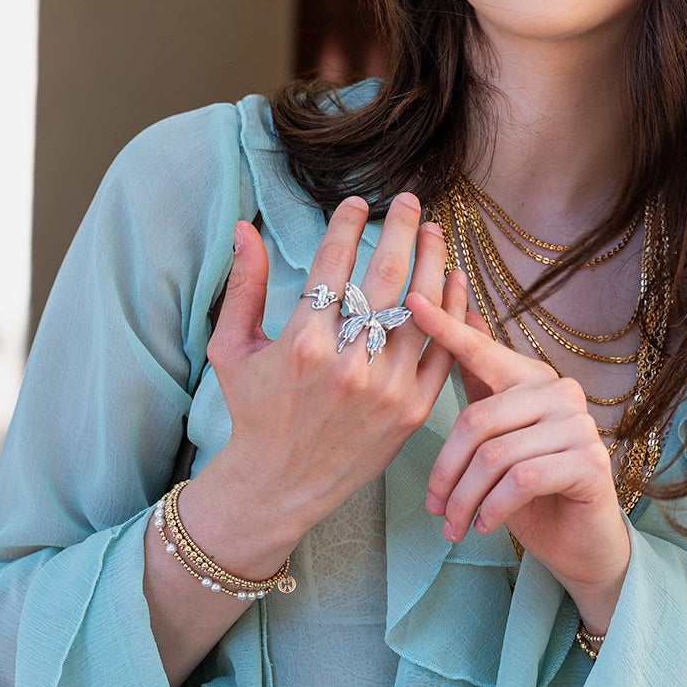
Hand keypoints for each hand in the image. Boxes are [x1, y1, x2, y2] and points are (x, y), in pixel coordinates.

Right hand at [187, 194, 464, 563]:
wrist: (279, 486)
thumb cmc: (253, 412)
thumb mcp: (232, 350)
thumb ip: (243, 286)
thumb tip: (244, 228)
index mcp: (302, 344)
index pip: (334, 264)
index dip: (348, 224)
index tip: (357, 202)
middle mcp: (347, 364)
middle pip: (387, 276)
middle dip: (402, 229)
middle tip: (411, 201)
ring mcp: (386, 389)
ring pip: (422, 309)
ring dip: (434, 262)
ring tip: (435, 232)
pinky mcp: (411, 410)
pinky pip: (442, 351)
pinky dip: (453, 313)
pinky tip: (454, 281)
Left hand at [406, 283, 630, 624]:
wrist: (580, 545)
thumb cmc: (532, 494)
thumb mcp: (496, 441)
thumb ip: (480, 386)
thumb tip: (464, 315)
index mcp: (534, 380)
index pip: (481, 352)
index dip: (445, 329)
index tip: (411, 303)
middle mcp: (562, 392)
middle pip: (478, 419)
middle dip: (446, 471)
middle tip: (433, 508)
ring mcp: (581, 425)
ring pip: (495, 456)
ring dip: (465, 500)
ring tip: (454, 527)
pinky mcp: (590, 463)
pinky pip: (521, 480)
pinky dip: (493, 508)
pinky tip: (485, 526)